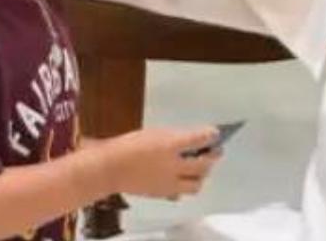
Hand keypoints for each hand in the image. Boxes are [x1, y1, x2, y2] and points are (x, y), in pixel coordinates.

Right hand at [100, 126, 219, 198]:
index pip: (200, 139)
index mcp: (170, 146)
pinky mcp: (162, 194)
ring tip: (201, 167)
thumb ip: (175, 138)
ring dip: (202, 175)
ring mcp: (169, 183)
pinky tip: (184, 178)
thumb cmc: (129, 146)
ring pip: (196, 184)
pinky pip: (181, 192)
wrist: (109, 168)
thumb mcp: (154, 134)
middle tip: (216, 151)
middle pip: (204, 164)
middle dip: (213, 156)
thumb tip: (192, 141)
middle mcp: (173, 166)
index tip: (215, 133)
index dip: (211, 135)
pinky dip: (186, 185)